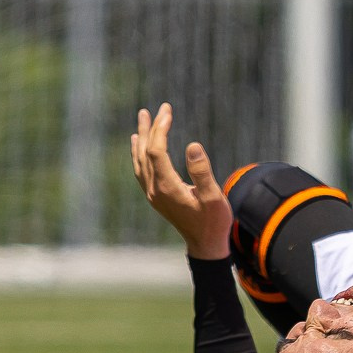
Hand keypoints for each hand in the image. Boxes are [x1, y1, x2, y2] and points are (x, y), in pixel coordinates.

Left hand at [129, 103, 232, 259]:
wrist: (205, 245)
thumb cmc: (213, 221)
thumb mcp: (213, 197)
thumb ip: (202, 172)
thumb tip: (192, 145)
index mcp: (167, 187)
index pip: (157, 152)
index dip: (161, 129)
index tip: (168, 111)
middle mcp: (155, 190)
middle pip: (145, 153)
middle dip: (150, 128)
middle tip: (156, 108)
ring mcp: (153, 194)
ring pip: (140, 160)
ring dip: (141, 138)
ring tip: (143, 118)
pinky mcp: (156, 196)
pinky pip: (141, 169)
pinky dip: (138, 153)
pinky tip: (138, 144)